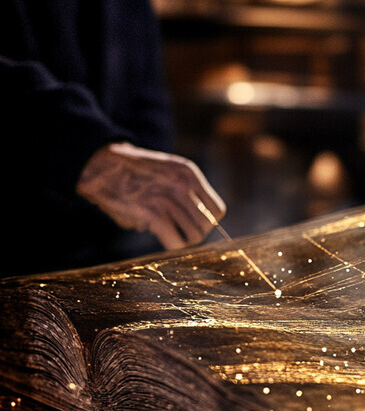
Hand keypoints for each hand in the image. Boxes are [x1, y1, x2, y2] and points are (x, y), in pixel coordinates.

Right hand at [77, 142, 225, 249]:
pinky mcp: (151, 214)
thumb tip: (205, 225)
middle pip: (207, 226)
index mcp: (189, 174)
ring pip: (195, 236)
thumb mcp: (169, 171)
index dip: (208, 222)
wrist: (101, 165)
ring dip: (183, 241)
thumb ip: (188, 192)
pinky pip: (176, 243)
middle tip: (179, 232)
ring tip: (168, 233)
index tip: (194, 224)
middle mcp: (182, 185)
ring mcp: (167, 199)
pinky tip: (162, 238)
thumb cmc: (136, 173)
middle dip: (196, 233)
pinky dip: (172, 246)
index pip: (218, 210)